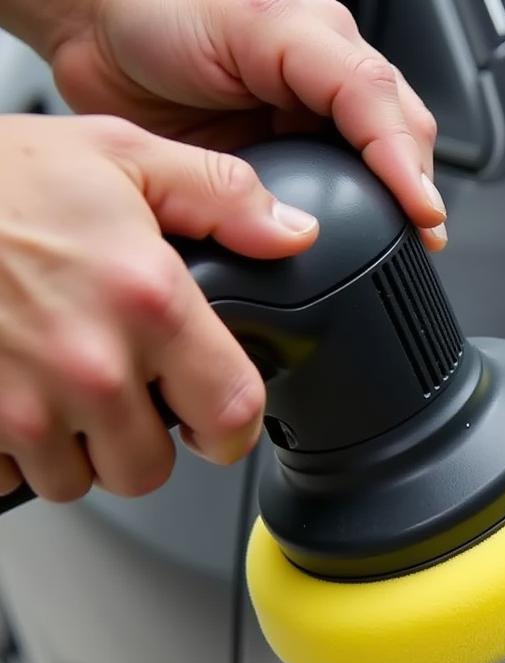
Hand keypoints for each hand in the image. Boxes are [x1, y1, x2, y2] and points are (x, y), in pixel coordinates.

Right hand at [0, 113, 318, 500]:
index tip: (215, 424)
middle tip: (122, 399)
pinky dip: (11, 454)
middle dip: (142, 443)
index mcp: (147, 302)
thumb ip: (219, 196)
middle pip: (149, 469)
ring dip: (75, 452)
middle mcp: (90, 366)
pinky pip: (6, 479)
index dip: (230, 430)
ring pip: (77, 482)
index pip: (231, 415)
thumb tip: (292, 233)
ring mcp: (21, 405)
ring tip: (58, 391)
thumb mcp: (118, 156)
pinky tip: (10, 400)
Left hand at [47, 0, 446, 250]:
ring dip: (394, 207)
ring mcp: (303, 124)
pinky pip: (326, 195)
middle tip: (422, 240)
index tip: (422, 215)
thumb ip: (331, 80)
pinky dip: (348, 221)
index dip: (409, 163)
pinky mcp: (278, 160)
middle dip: (417, 188)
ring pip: (374, 168)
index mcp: (322, 41)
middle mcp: (324, 84)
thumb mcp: (257, 25)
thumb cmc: (158, 8)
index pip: (387, 106)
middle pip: (399, 137)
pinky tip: (356, 244)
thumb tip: (364, 155)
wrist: (95, 28)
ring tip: (406, 249)